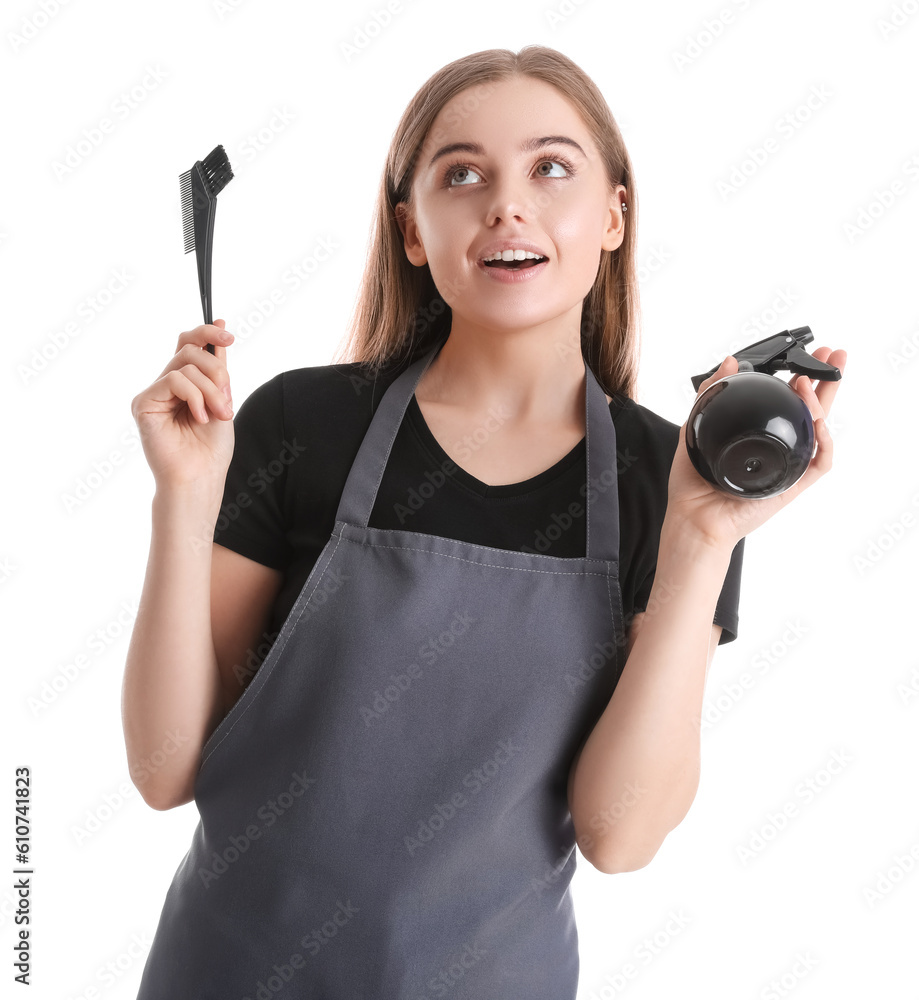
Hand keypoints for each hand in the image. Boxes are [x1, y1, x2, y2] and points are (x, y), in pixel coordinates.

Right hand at [130, 319, 236, 490]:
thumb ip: (217, 366)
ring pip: (186, 365)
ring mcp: (154, 394)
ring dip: (211, 389)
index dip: (207, 333)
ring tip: (218, 414)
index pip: (189, 343)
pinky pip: (174, 380)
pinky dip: (195, 396)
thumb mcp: (222, 398)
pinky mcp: (143, 404)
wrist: (200, 476)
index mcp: (185, 383)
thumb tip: (221, 325)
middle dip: (217, 370)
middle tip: (227, 399)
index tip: (229, 335)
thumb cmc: (210, 447)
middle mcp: (167, 384)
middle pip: (189, 350)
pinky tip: (200, 417)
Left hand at [664, 346, 847, 549]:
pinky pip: (819, 463)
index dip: (801, 379)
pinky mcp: (792, 486)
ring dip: (823, 403)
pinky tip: (817, 422)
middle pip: (812, 410)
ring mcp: (788, 467)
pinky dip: (824, 442)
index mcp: (758, 436)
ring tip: (812, 380)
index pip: (786, 403)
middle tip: (834, 355)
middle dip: (827, 381)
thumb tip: (727, 362)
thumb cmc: (693, 484)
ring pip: (819, 432)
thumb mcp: (695, 429)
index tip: (807, 356)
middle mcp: (778, 449)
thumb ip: (709, 395)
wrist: (693, 519)